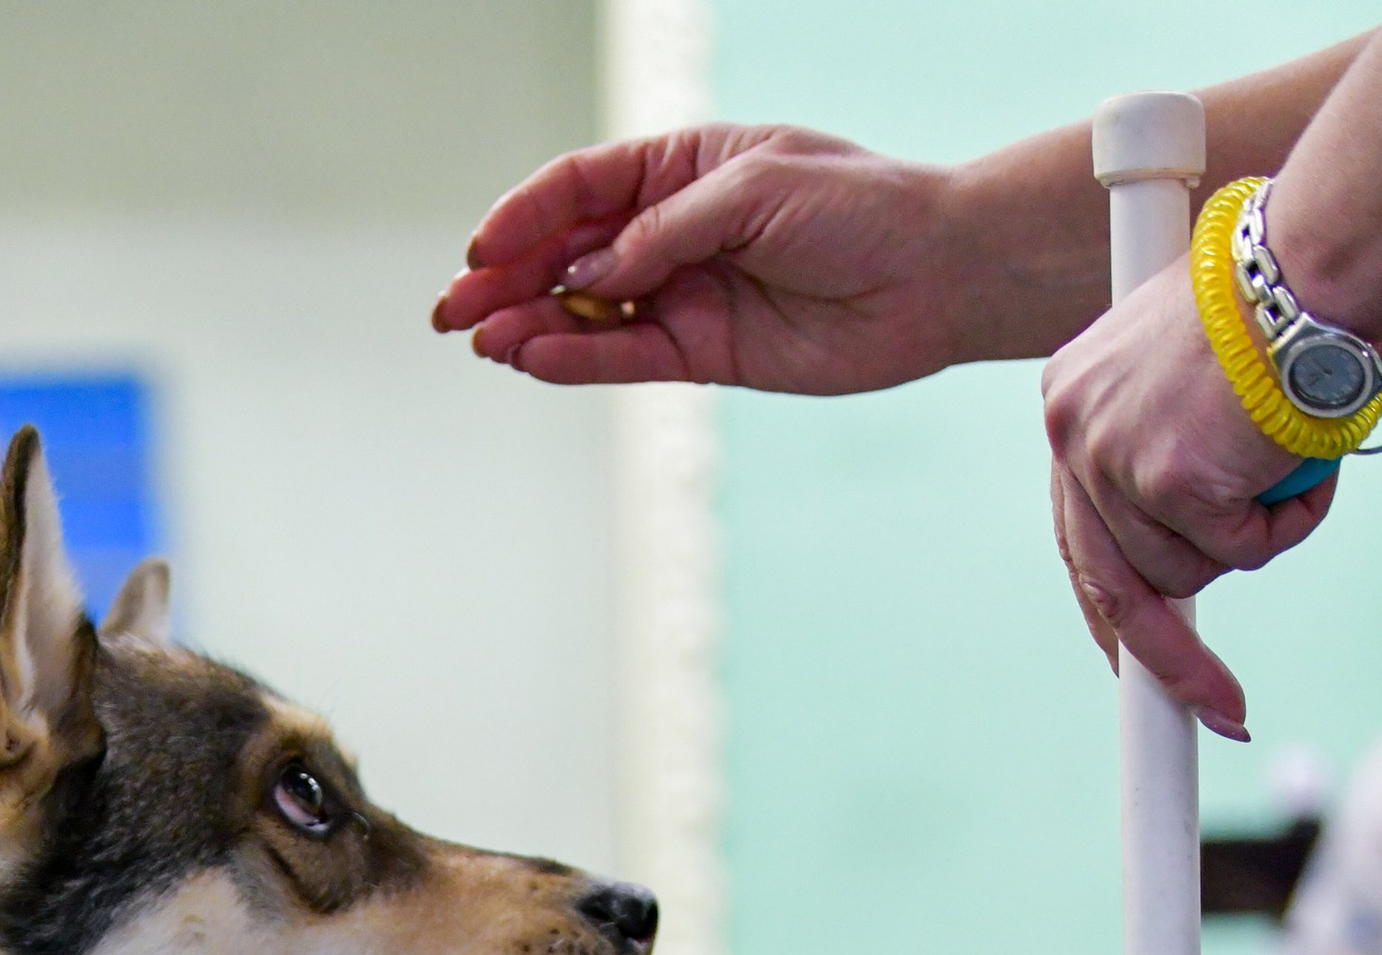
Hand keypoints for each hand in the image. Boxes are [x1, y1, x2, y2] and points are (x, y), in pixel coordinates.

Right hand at [434, 124, 984, 395]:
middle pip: (567, 254)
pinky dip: (578, 361)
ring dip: (529, 326)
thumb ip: (666, 231)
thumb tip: (592, 272)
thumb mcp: (755, 191)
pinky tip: (534, 359)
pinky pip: (625, 359)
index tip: (481, 248)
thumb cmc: (857, 206)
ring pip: (585, 313)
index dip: (525, 215)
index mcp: (682, 166)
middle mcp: (672, 230)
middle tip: (450, 310)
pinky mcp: (703, 352)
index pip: (581, 187)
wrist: (931, 275)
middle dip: (504, 280)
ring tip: (482, 341)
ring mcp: (683, 293)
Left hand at [1041, 263, 1328, 735]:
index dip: (1111, 607)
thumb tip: (1189, 524)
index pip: (1078, 535)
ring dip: (1253, 540)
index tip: (1132, 662)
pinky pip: (1237, 555)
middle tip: (1221, 709)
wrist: (1309, 260)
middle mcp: (1073, 432)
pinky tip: (1300, 467)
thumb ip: (1167, 441)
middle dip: (1167, 661)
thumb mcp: (1189, 370)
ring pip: (1186, 572)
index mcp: (1072, 402)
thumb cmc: (1275, 299)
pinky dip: (1284, 526)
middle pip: (1109, 584)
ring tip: (1289, 464)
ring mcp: (1113, 460)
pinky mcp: (1168, 481)